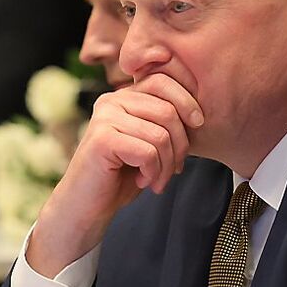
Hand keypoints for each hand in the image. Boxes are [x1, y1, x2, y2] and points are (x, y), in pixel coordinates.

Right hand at [28, 73, 202, 276]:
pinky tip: (143, 181)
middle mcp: (110, 101)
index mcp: (122, 96)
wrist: (87, 205)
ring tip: (157, 179)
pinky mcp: (102, 140)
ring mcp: (104, 119)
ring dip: (167, 165)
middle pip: (167, 110)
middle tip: (175, 168)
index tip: (198, 125)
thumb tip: (199, 114)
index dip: (187, 101)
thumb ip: (164, 122)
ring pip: (161, 135)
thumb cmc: (120, 176)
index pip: (163, 81)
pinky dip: (153, 172)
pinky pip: (148, 152)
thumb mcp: (148, 142)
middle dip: (181, 145)